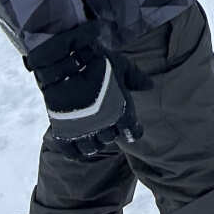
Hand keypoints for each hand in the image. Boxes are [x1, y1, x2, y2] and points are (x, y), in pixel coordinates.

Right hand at [25, 27, 147, 160]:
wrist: (66, 61)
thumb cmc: (98, 62)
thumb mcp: (123, 66)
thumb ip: (137, 78)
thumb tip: (150, 86)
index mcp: (121, 111)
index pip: (133, 133)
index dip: (133, 131)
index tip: (131, 129)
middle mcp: (103, 125)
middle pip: (110, 138)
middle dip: (110, 131)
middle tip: (106, 122)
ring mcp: (82, 130)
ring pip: (92, 148)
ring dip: (94, 142)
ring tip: (92, 134)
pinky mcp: (63, 131)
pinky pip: (71, 152)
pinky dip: (75, 153)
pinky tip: (77, 147)